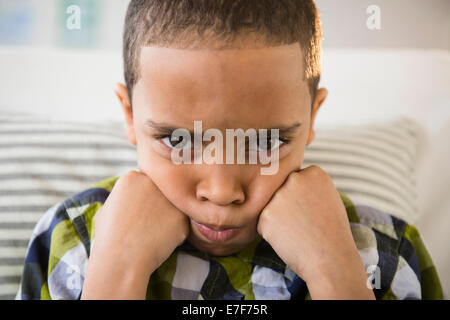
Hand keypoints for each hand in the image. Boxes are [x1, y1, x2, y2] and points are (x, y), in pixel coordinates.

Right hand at [82, 170, 188, 298]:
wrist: (121, 260)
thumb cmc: (108, 238)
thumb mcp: (106, 209)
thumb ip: (123, 197)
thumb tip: (131, 198)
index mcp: (132, 176)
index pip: (145, 182)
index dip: (142, 199)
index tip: (137, 213)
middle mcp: (153, 182)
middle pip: (161, 190)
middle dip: (158, 203)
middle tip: (148, 222)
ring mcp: (169, 198)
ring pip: (173, 205)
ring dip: (168, 216)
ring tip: (152, 233)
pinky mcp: (182, 216)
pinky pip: (180, 222)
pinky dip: (174, 232)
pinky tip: (160, 241)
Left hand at [257, 165, 374, 298]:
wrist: (330, 260)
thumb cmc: (331, 232)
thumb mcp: (327, 197)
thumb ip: (308, 185)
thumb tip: (287, 179)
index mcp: (314, 172)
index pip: (296, 180)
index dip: (303, 198)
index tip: (314, 211)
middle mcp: (295, 179)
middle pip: (281, 190)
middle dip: (288, 205)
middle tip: (305, 222)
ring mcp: (279, 196)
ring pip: (271, 205)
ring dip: (279, 218)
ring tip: (298, 231)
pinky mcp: (266, 215)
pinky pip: (263, 221)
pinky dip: (271, 232)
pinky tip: (289, 238)